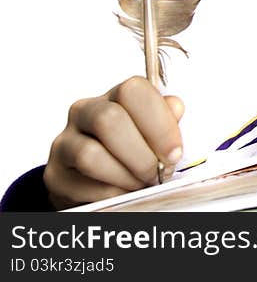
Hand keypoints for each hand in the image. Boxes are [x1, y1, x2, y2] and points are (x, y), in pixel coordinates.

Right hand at [44, 76, 184, 209]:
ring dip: (126, 176)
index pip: (133, 90)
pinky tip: (124, 192)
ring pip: (91, 155)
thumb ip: (166, 119)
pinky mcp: (54, 175)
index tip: (174, 152)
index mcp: (114, 95)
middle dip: (142, 154)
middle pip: (109, 120)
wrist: (94, 178)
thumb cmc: (132, 150)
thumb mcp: (152, 131)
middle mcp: (84, 112)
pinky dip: (112, 193)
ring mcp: (64, 142)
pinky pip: (83, 186)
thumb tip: (175, 108)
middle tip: (159, 173)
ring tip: (141, 184)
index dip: (159, 122)